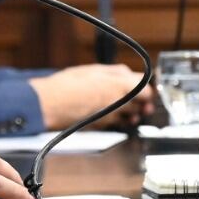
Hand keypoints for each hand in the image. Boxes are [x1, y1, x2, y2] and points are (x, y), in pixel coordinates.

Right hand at [30, 63, 154, 130]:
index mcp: (121, 85)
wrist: (50, 105)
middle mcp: (120, 103)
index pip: (147, 91)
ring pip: (131, 117)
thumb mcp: (93, 69)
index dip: (146, 90)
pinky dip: (116, 119)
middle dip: (140, 103)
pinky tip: (107, 113)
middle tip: (136, 100)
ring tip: (121, 106)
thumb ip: (115, 72)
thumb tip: (128, 73)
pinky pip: (117, 124)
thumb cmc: (68, 85)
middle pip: (142, 106)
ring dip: (130, 113)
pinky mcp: (103, 128)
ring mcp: (112, 118)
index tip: (143, 89)